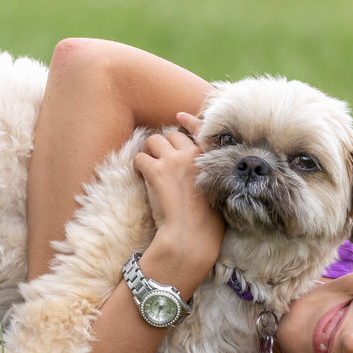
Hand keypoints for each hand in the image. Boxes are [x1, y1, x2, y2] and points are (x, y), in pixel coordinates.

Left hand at [132, 112, 224, 275]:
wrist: (191, 235)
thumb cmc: (204, 221)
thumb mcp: (215, 190)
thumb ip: (207, 172)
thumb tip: (191, 165)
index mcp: (210, 159)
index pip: (199, 129)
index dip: (188, 121)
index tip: (179, 116)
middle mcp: (193, 154)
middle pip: (171, 134)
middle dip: (163, 146)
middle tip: (159, 163)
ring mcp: (174, 161)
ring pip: (153, 141)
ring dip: (148, 153)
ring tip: (149, 171)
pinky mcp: (156, 171)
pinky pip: (139, 158)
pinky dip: (137, 168)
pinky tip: (142, 179)